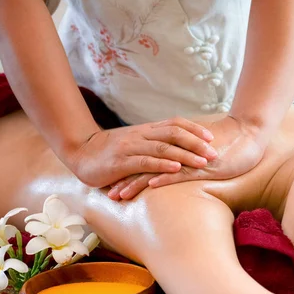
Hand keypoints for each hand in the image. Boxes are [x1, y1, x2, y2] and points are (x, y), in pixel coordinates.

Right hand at [66, 117, 217, 189]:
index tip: (211, 136)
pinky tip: (176, 169)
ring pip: (163, 148)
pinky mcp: (122, 162)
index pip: (175, 124)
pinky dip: (163, 165)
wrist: (79, 152)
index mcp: (146, 130)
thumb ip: (152, 144)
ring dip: (186, 155)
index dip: (194, 129)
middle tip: (214, 152)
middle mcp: (141, 135)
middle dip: (196, 143)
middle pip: (174, 134)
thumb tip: (175, 148)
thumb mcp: (133, 144)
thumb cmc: (109, 151)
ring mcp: (131, 148)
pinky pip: (145, 162)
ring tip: (203, 162)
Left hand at [113, 116, 265, 198]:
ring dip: (136, 183)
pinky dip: (163, 178)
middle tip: (107, 193)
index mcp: (175, 150)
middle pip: (144, 166)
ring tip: (119, 195)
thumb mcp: (202, 156)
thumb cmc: (228, 146)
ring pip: (156, 170)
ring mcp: (188, 158)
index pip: (145, 161)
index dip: (128, 172)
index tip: (112, 183)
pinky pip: (180, 172)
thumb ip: (187, 161)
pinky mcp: (202, 164)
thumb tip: (176, 171)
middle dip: (124, 180)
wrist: (248, 134)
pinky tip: (149, 186)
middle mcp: (177, 152)